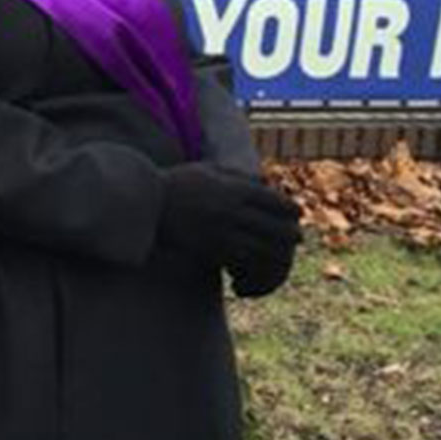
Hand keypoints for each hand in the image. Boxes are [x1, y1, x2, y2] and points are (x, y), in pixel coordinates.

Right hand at [159, 162, 301, 293]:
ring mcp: (223, 232)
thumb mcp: (208, 170)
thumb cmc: (176, 184)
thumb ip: (236, 177)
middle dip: (290, 236)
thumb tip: (263, 184)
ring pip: (266, 251)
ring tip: (278, 259)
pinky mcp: (212, 251)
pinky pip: (244, 264)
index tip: (296, 215)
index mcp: (235, 189)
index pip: (278, 203)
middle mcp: (233, 211)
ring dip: (275, 256)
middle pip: (278, 229)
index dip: (292, 211)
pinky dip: (253, 269)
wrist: (144, 203)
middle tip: (295, 239)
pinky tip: (250, 269)